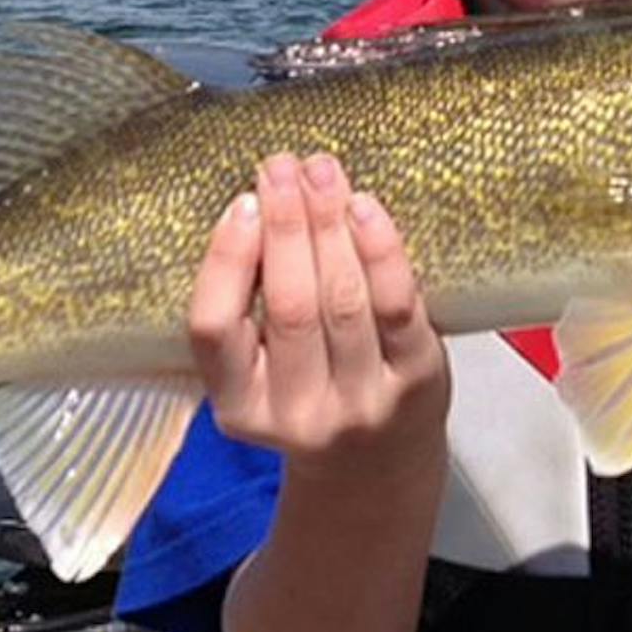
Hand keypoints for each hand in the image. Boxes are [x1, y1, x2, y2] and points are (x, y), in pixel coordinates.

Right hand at [189, 152, 447, 467]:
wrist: (380, 465)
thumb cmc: (313, 395)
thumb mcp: (260, 373)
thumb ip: (247, 308)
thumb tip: (255, 199)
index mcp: (240, 407)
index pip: (214, 329)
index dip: (226, 261)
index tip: (241, 203)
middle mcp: (298, 414)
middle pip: (288, 305)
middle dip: (284, 224)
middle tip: (281, 166)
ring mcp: (362, 403)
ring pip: (342, 300)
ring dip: (330, 225)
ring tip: (322, 174)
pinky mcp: (417, 384)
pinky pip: (397, 308)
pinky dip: (381, 251)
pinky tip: (366, 209)